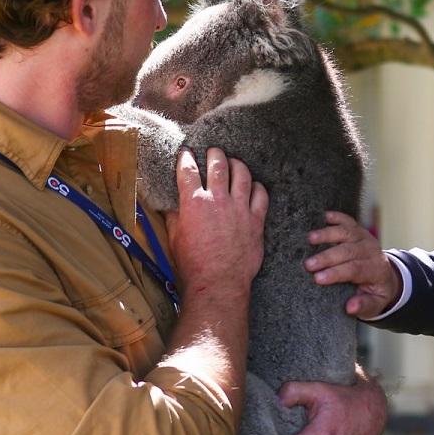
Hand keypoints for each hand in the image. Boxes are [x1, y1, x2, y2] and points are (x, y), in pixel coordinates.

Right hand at [164, 148, 267, 299]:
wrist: (218, 283)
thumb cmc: (193, 265)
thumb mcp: (174, 239)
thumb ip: (175, 218)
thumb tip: (172, 207)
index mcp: (193, 203)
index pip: (188, 171)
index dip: (186, 159)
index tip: (186, 153)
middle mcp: (218, 200)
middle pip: (218, 165)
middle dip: (215, 154)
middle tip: (214, 151)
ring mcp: (239, 208)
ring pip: (242, 174)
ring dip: (237, 164)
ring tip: (234, 162)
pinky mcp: (256, 220)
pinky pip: (261, 194)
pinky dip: (257, 186)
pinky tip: (254, 185)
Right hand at [304, 212, 400, 319]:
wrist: (386, 277)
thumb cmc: (375, 293)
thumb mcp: (374, 305)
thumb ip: (364, 306)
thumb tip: (351, 307)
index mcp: (376, 270)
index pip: (355, 269)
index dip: (336, 273)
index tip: (317, 279)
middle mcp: (371, 251)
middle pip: (348, 251)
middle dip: (327, 257)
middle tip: (307, 264)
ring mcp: (365, 238)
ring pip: (346, 233)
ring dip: (327, 234)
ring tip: (309, 239)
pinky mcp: (358, 230)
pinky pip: (347, 221)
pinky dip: (336, 217)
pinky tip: (323, 216)